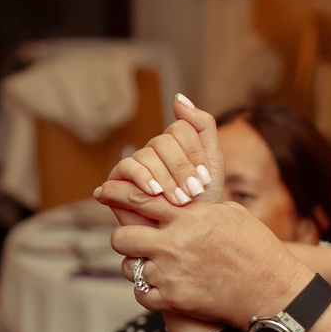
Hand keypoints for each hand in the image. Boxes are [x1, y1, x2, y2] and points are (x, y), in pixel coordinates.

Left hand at [100, 174, 312, 327]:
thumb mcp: (233, 215)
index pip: (140, 200)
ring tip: (156, 267)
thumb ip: (201, 207)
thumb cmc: (258, 251)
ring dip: (138, 267)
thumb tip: (184, 198)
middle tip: (136, 242)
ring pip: (128, 268)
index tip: (103, 192)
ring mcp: (170, 274)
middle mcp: (174, 244)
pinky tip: (161, 287)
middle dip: (125, 239)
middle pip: (122, 238)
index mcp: (189, 218)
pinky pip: (140, 294)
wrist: (272, 293)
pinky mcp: (172, 300)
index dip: (117, 194)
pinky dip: (147, 291)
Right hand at [106, 94, 225, 208]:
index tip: (203, 180)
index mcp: (177, 142)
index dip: (193, 155)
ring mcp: (136, 162)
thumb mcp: (212, 163)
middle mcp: (154, 149)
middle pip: (164, 142)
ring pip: (147, 155)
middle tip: (191, 194)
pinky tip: (153, 192)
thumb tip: (178, 97)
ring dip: (164, 179)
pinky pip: (127, 166)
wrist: (188, 234)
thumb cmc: (202, 202)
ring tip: (177, 200)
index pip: (181, 130)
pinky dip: (141, 178)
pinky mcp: (118, 178)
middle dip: (180, 170)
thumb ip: (202, 126)